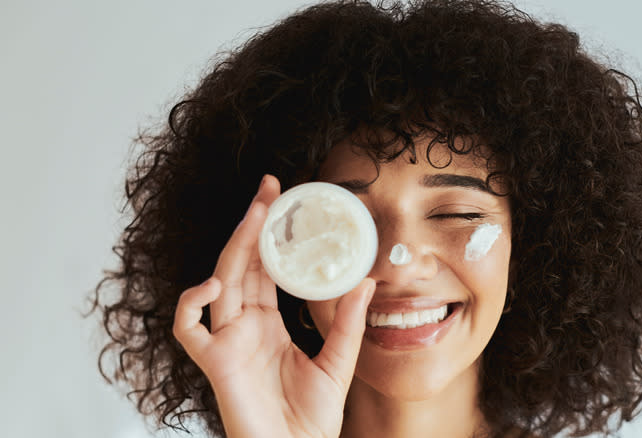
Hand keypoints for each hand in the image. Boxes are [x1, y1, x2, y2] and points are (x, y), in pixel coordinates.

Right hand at [173, 175, 374, 437]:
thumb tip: (366, 281)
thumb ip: (348, 322)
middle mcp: (244, 326)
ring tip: (255, 216)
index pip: (264, 269)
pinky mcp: (215, 362)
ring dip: (234, 246)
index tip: (283, 203)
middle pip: (241, 265)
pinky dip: (192, 302)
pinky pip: (188, 328)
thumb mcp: (338, 362)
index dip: (269, 236)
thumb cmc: (311, 418)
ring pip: (220, 282)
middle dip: (252, 225)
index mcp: (268, 324)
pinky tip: (215, 283)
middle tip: (268, 190)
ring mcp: (227, 341)